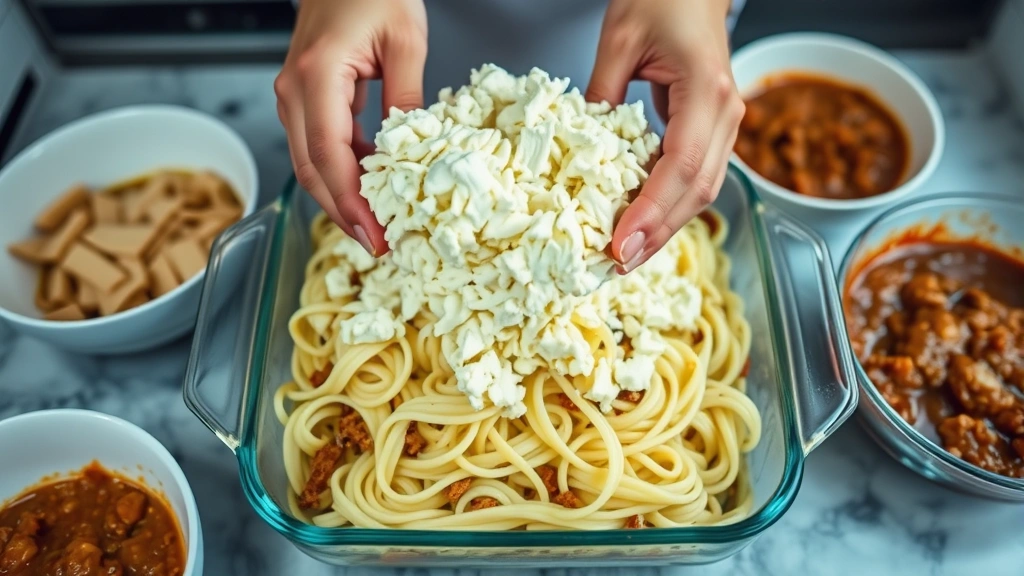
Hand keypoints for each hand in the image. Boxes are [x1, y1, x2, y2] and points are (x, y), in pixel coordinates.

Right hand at [275, 0, 426, 255]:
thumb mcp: (406, 41)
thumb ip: (407, 99)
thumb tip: (412, 154)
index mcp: (318, 75)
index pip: (329, 156)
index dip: (351, 203)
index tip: (376, 235)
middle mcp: (295, 90)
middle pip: (311, 170)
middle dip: (343, 214)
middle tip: (379, 244)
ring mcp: (292, 95)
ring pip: (309, 163)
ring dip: (341, 198)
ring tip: (377, 225)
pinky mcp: (302, 97)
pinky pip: (316, 146)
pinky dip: (341, 172)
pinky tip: (369, 188)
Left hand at [587, 0, 743, 272]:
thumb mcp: (618, 40)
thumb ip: (600, 94)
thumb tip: (581, 150)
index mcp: (705, 90)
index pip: (680, 165)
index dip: (651, 211)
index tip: (619, 243)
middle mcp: (725, 112)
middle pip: (698, 190)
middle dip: (658, 233)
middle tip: (617, 264)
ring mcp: (725, 122)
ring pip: (702, 190)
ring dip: (665, 227)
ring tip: (626, 255)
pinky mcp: (713, 128)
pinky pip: (695, 176)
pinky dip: (669, 205)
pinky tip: (642, 224)